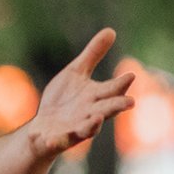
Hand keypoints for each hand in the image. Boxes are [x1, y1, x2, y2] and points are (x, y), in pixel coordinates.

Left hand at [25, 28, 135, 157]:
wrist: (43, 128)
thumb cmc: (64, 100)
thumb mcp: (76, 73)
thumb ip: (93, 55)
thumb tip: (111, 30)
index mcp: (96, 97)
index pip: (112, 90)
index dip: (121, 84)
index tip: (130, 75)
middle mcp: (89, 114)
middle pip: (106, 110)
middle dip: (117, 106)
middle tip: (131, 102)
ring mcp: (74, 129)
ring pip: (87, 129)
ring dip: (92, 125)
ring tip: (97, 117)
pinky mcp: (56, 140)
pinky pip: (58, 142)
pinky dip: (57, 141)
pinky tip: (52, 139)